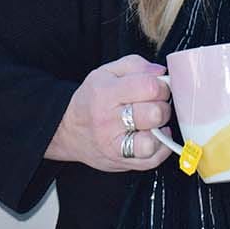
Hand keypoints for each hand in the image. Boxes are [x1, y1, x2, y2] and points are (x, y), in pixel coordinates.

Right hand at [44, 54, 173, 172]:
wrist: (67, 131)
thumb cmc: (91, 100)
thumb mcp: (107, 73)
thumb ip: (136, 66)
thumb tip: (161, 72)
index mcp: (106, 93)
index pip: (149, 87)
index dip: (162, 86)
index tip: (159, 88)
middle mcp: (109, 121)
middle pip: (155, 113)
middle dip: (163, 106)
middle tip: (156, 105)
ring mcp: (115, 145)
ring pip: (153, 141)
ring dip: (161, 130)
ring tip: (154, 123)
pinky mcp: (122, 162)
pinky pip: (153, 160)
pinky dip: (161, 148)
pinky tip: (154, 136)